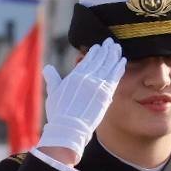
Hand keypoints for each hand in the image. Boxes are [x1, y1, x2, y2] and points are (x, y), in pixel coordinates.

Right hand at [37, 38, 126, 159]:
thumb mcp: (53, 92)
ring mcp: (97, 85)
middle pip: (99, 60)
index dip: (94, 52)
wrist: (69, 128)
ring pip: (108, 66)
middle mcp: (86, 78)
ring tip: (117, 48)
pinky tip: (123, 60)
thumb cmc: (59, 113)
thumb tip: (47, 68)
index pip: (87, 60)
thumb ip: (52, 78)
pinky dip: (119, 68)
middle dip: (105, 50)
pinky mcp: (105, 94)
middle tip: (111, 42)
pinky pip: (114, 77)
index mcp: (75, 76)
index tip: (99, 47)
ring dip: (113, 55)